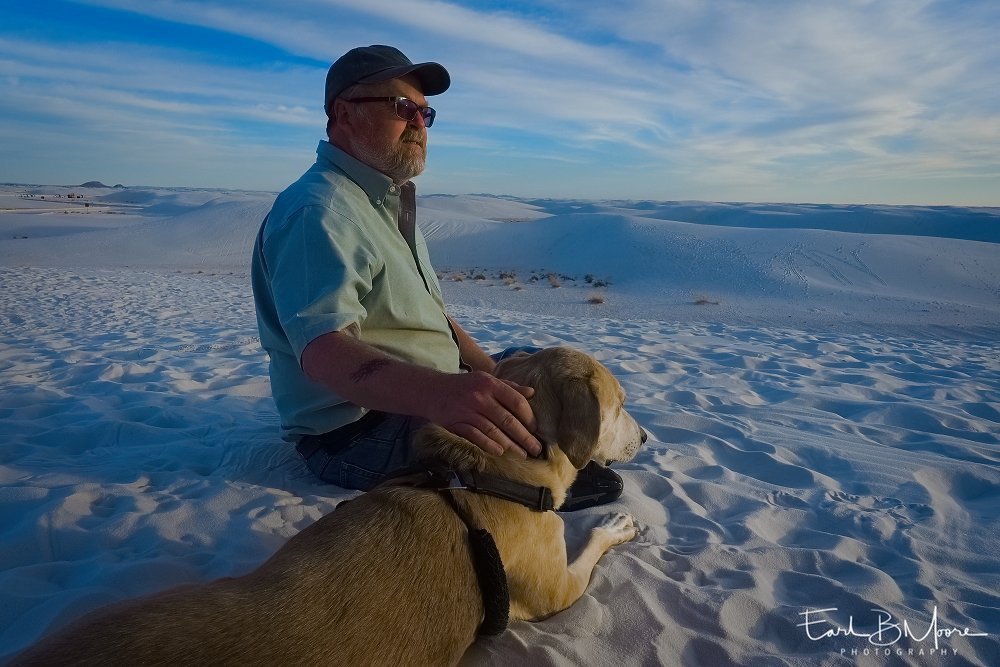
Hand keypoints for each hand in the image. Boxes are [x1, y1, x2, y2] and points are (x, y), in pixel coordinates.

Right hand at [423, 371, 541, 457]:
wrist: (432, 390)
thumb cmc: (465, 386)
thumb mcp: (486, 380)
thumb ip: (509, 387)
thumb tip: (532, 393)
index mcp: (490, 384)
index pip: (516, 401)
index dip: (529, 417)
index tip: (536, 429)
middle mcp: (479, 397)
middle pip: (507, 420)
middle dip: (525, 436)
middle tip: (537, 448)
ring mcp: (467, 411)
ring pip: (493, 431)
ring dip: (510, 445)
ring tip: (523, 454)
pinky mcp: (456, 423)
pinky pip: (475, 436)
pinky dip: (489, 445)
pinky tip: (500, 452)